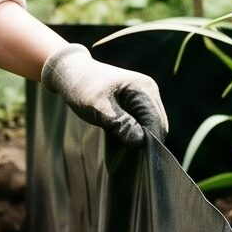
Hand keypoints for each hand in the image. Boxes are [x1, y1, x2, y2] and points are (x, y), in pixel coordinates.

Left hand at [42, 45, 168, 146]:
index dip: (150, 142)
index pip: (156, 122)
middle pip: (159, 124)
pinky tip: (125, 138)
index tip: (138, 158)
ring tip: (126, 147)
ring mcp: (146, 95)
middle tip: (130, 156)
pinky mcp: (139, 101)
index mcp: (143, 89)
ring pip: (154, 124)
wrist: (72, 73)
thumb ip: (120, 124)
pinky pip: (145, 121)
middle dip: (148, 141)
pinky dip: (138, 132)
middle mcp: (150, 90)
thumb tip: (141, 141)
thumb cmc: (82, 88)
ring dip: (143, 137)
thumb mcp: (98, 108)